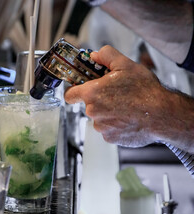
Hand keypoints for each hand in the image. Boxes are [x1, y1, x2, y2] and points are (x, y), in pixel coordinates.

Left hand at [64, 45, 193, 150]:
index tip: (81, 89)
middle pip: (88, 105)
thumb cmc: (145, 90)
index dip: (74, 90)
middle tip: (116, 94)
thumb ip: (106, 56)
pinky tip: (129, 118)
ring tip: (126, 107)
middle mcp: (93, 112)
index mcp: (92, 93)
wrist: (163, 115)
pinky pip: (108, 129)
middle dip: (99, 100)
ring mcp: (101, 127)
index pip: (70, 94)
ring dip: (108, 113)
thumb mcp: (125, 64)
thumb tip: (94, 55)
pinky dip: (116, 125)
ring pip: (99, 118)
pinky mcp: (110, 138)